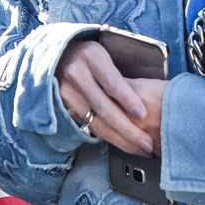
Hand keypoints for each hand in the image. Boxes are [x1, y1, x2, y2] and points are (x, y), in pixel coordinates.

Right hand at [55, 39, 161, 155]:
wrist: (57, 57)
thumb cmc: (89, 56)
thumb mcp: (104, 56)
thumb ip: (120, 76)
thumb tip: (147, 102)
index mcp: (90, 57)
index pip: (111, 82)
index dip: (128, 99)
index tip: (143, 114)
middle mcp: (75, 74)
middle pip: (103, 107)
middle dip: (127, 129)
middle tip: (146, 142)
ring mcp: (65, 93)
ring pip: (94, 122)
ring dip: (119, 139)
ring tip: (139, 148)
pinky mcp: (62, 108)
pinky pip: (88, 126)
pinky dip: (107, 137)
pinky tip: (122, 143)